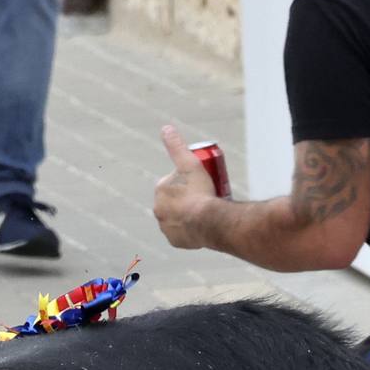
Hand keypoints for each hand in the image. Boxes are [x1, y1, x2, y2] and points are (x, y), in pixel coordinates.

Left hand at [152, 123, 218, 248]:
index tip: (201, 185)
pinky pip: (182, 235)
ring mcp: (166, 228)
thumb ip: (176, 146)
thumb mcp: (190, 164)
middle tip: (206, 198)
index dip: (187, 184)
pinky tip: (199, 228)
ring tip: (204, 213)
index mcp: (160, 192)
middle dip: (187, 200)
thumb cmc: (201, 192)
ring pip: (177, 219)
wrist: (210, 222)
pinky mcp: (175, 241)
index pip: (173, 185)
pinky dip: (189, 231)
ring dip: (187, 216)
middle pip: (175, 202)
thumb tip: (166, 128)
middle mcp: (159, 211)